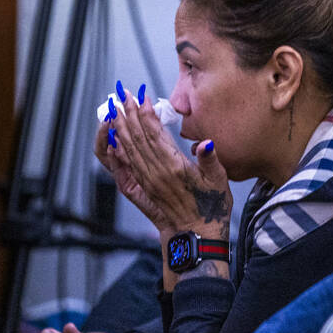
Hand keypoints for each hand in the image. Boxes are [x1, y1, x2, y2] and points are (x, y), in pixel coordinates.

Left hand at [104, 84, 232, 236]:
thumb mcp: (219, 181)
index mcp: (175, 167)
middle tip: (122, 95)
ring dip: (120, 128)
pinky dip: (118, 150)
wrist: (197, 237)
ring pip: (129, 149)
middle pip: (137, 138)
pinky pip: (127, 165)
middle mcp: (157, 173)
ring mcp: (148, 181)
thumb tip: (206, 143)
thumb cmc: (212, 208)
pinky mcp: (145, 188)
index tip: (141, 97)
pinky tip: (113, 140)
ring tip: (114, 110)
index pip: (155, 134)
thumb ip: (210, 160)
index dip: (146, 113)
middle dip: (128, 114)